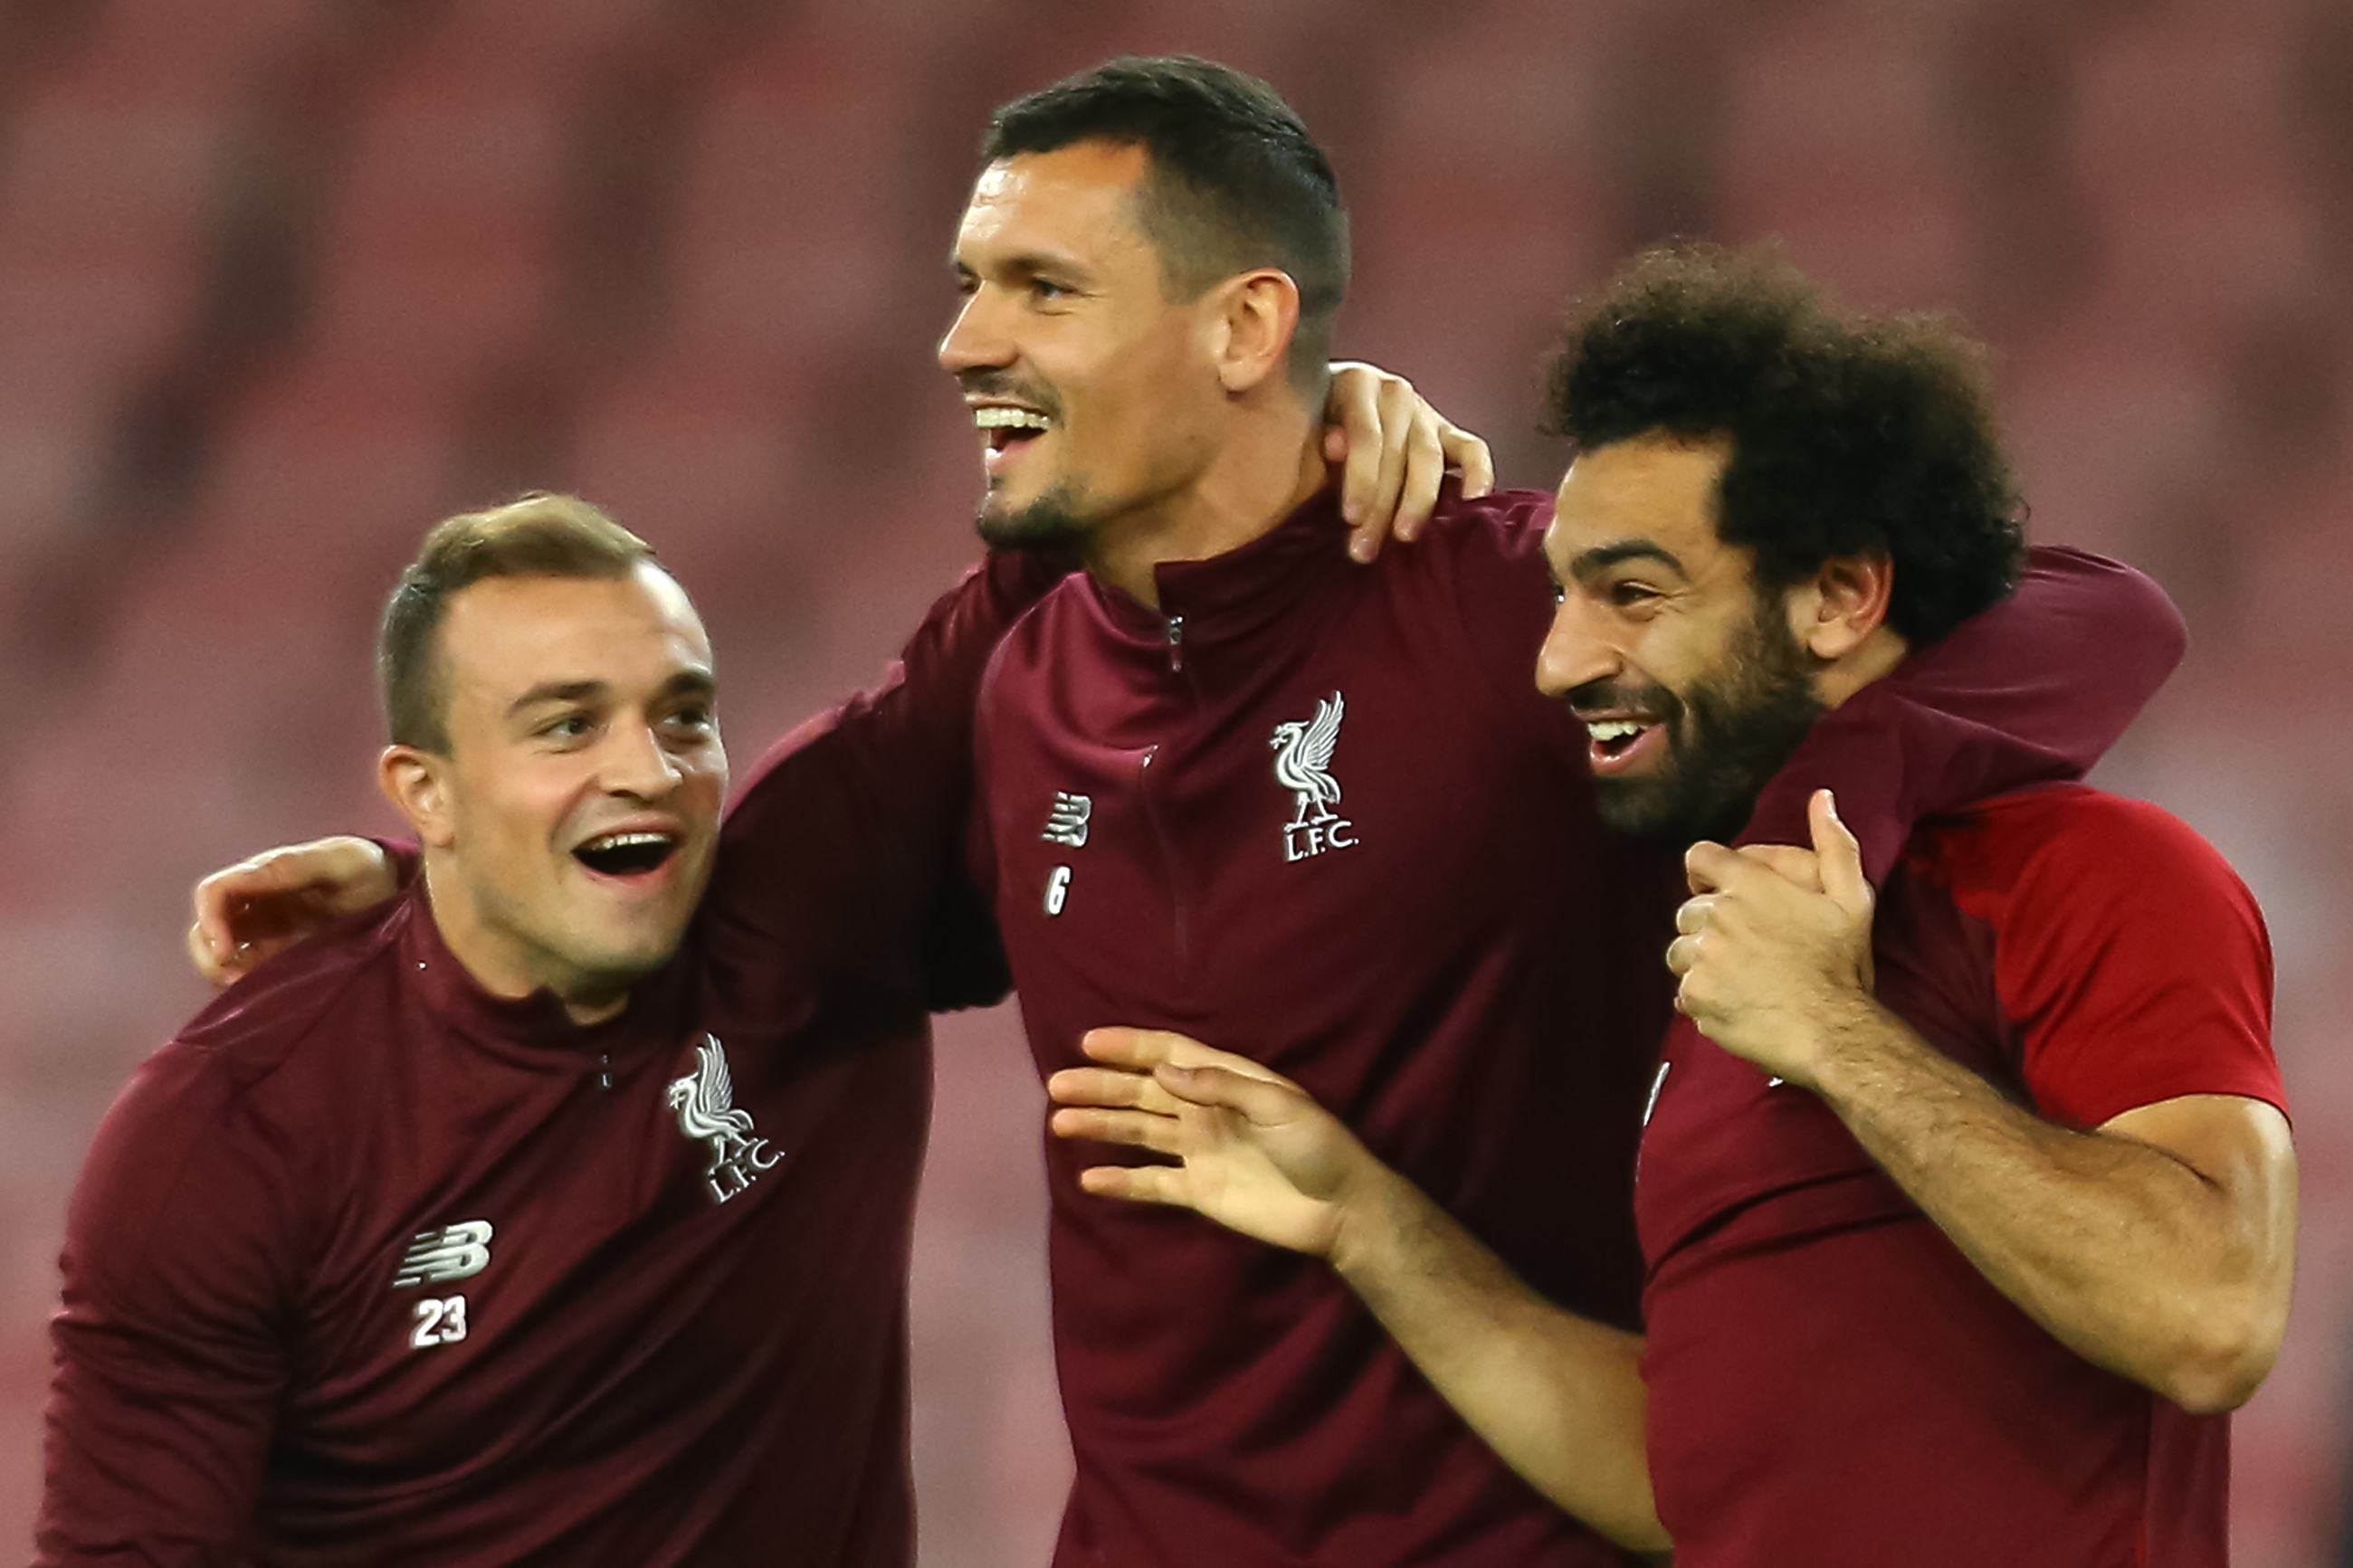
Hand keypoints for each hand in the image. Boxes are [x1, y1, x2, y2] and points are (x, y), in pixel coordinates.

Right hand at [187, 836, 397, 985]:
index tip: (225, 953)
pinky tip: (264, 992)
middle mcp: (256, 902)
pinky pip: (247, 969)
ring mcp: (266, 930)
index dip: (211, 921)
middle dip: (209, 955)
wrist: (395, 891)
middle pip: (206, 928)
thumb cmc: (369, 869)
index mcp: (264, 874)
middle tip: (236, 979)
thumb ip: (297, 865)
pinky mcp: (280, 954)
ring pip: (220, 953)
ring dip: (223, 972)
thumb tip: (249, 876)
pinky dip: (246, 983)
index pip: (214, 893)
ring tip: (249, 988)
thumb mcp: (342, 861)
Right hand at [1047, 1027, 1376, 1259]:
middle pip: (1144, 1092)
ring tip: (1060, 1123)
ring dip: (1102, 1126)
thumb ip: (1223, 1086)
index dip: (1130, 1046)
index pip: (1169, 1055)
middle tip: (1057, 1085)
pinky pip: (1152, 1182)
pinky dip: (1122, 1181)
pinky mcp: (1199, 1191)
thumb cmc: (1318, 1146)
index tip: (1088, 1043)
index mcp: (1226, 1081)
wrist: (1341, 1210)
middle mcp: (1205, 1111)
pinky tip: (1090, 1179)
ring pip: (1140, 1132)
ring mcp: (1199, 1151)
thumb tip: (1165, 1073)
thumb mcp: (1280, 1106)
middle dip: (1102, 1086)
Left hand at [1321, 361, 1494, 562]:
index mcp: (1356, 383)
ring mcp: (1424, 412)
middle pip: (1397, 453)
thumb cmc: (1311, 432)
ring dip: (1417, 502)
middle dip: (1381, 505)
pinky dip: (1478, 473)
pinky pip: (1471, 450)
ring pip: (1429, 458)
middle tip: (1365, 547)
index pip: (1366, 435)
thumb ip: (1317, 445)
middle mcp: (1395, 393)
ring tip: (1405, 537)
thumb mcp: (1305, 433)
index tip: (1350, 517)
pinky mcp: (1448, 432)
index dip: (1361, 478)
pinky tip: (1473, 500)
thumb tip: (1334, 449)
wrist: (1328, 410)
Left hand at [1667, 791, 1877, 1085]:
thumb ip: (1834, 844)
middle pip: (1689, 911)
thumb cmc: (1842, 966)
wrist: (1833, 1031)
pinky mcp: (1694, 994)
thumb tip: (1822, 797)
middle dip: (1709, 927)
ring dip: (1702, 962)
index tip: (1722, 894)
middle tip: (1746, 950)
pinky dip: (1703, 998)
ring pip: (1681, 952)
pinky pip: (1684, 991)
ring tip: (1741, 979)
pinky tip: (1735, 1003)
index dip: (1707, 875)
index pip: (1699, 858)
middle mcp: (1718, 915)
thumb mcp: (1852, 898)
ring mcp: (1702, 956)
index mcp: (1750, 884)